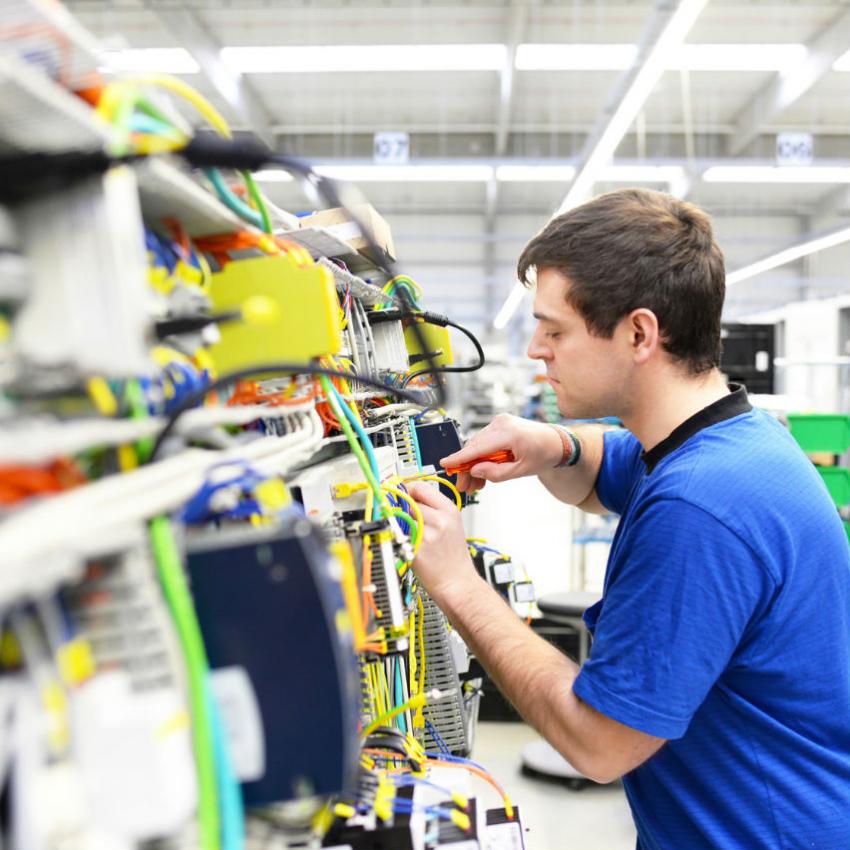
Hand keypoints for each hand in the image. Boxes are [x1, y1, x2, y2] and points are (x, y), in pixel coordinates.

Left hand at [407, 481, 480, 606]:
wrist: (457, 583)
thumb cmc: (453, 556)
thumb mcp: (451, 524)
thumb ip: (432, 508)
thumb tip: (407, 495)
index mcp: (449, 510)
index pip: (420, 486)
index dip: (408, 490)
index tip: (403, 494)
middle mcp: (439, 520)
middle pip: (408, 501)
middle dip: (404, 509)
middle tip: (409, 520)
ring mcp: (427, 534)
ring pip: (401, 517)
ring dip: (401, 524)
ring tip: (413, 535)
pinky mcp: (416, 548)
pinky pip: (399, 535)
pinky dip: (400, 538)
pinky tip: (410, 546)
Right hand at [440, 413, 563, 491]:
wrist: (556, 442)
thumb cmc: (544, 455)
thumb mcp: (521, 471)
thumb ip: (496, 473)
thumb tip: (474, 471)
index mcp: (510, 434)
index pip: (478, 447)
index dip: (459, 457)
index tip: (445, 464)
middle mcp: (502, 423)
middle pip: (475, 447)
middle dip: (467, 468)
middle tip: (464, 487)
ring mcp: (500, 421)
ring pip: (478, 444)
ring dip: (473, 464)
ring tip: (474, 484)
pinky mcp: (500, 423)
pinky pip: (484, 440)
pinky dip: (481, 455)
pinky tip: (481, 472)